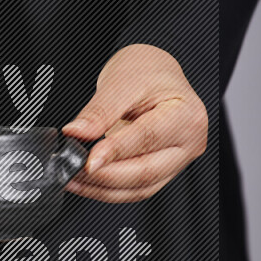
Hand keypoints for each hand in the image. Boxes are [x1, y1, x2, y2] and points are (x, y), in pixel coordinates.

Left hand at [62, 44, 207, 202]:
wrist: (155, 72)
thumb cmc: (147, 71)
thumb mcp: (121, 82)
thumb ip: (98, 112)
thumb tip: (75, 134)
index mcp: (186, 116)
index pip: (146, 139)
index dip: (114, 152)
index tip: (87, 161)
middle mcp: (189, 143)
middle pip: (145, 172)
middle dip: (103, 176)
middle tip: (71, 170)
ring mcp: (178, 161)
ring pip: (138, 188)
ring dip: (101, 188)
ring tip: (72, 178)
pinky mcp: (162, 171)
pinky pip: (134, 189)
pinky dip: (106, 189)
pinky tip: (84, 183)